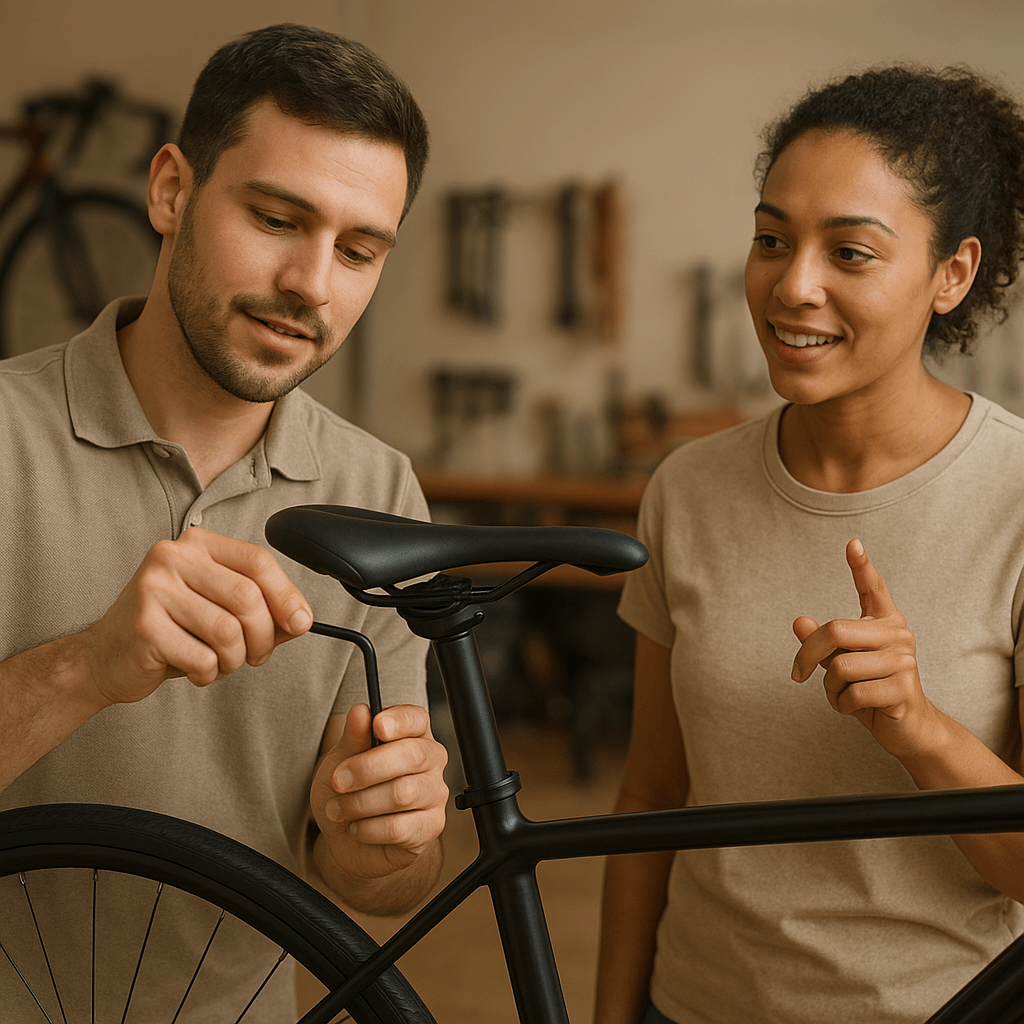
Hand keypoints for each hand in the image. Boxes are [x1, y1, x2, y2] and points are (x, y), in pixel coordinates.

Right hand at [81, 528, 312, 705]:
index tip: (302, 623)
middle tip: (256, 656)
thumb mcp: (219, 610)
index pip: (258, 561)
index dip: (287, 595)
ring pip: (228, 632)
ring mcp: (153, 589)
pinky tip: (193, 669)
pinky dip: (208, 673)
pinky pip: (203, 658)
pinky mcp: (143, 626)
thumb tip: (303, 620)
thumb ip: (262, 609)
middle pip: (247, 597)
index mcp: (197, 544)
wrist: (105, 657)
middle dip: (263, 637)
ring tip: (219, 663)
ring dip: (234, 660)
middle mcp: (173, 557)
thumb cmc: (172, 631)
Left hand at [311, 703, 447, 880]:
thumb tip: (361, 711)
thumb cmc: (349, 791)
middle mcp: (431, 761)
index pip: (417, 719)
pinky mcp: (430, 827)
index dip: (399, 721)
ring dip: (360, 803)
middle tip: (338, 780)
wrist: (348, 838)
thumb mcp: (340, 760)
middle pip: (411, 755)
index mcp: (413, 735)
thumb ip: (353, 737)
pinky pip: (399, 827)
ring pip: (402, 794)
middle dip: (366, 768)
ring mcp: (435, 794)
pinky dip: (367, 829)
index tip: (377, 726)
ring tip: (338, 808)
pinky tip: (357, 827)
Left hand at [790, 538, 941, 758]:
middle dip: (807, 655)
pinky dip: (841, 705)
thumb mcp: (842, 664)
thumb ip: (822, 644)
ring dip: (829, 688)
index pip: (873, 589)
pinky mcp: (903, 689)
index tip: (852, 543)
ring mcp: (904, 662)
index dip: (862, 566)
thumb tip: (798, 621)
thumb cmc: (872, 691)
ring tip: (843, 695)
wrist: (909, 729)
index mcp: (885, 623)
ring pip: (841, 667)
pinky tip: (854, 708)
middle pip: (835, 631)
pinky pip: (853, 693)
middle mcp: (899, 635)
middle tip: (797, 674)